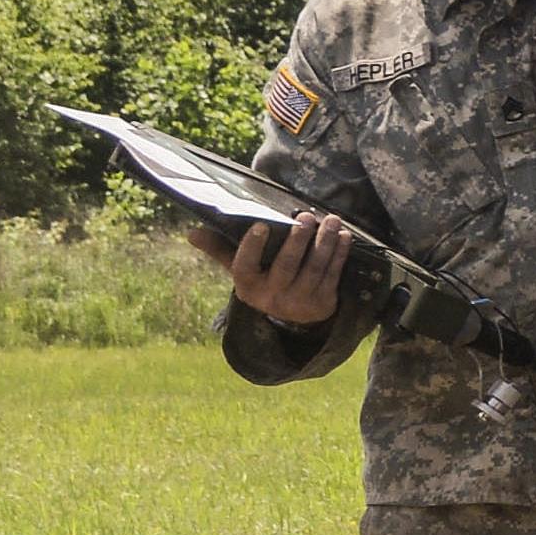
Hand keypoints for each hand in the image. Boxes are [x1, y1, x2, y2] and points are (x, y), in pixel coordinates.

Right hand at [192, 210, 353, 326]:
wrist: (292, 318)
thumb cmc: (263, 280)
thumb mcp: (242, 269)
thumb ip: (220, 249)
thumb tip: (191, 233)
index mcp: (248, 286)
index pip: (244, 266)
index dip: (252, 246)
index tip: (262, 224)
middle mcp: (271, 297)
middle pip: (286, 266)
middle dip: (297, 240)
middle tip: (306, 216)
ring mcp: (298, 302)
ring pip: (313, 268)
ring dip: (324, 242)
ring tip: (330, 220)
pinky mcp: (322, 303)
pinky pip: (332, 275)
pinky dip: (339, 254)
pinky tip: (344, 236)